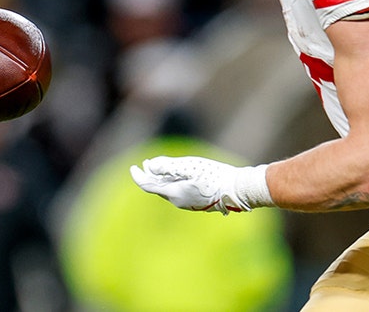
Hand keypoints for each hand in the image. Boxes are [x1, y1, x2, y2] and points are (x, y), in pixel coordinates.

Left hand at [129, 156, 272, 213]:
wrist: (235, 191)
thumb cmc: (213, 176)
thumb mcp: (189, 167)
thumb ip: (168, 166)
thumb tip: (150, 166)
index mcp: (173, 193)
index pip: (148, 185)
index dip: (138, 176)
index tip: (133, 167)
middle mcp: (177, 201)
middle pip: (157, 188)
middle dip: (150, 175)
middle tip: (145, 164)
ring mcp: (187, 203)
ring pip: (167, 190)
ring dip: (161, 179)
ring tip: (157, 168)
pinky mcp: (196, 203)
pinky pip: (177, 192)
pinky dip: (171, 183)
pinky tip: (176, 176)